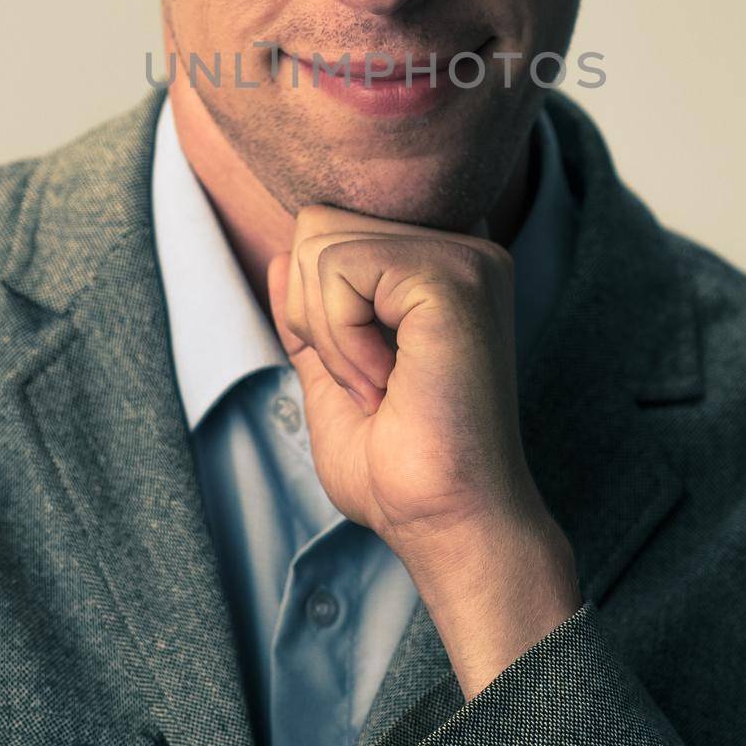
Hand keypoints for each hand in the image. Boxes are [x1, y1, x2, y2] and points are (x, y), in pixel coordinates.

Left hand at [265, 204, 545, 556]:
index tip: (372, 375)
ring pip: (321, 242)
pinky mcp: (452, 276)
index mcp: (442, 266)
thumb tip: (282, 255)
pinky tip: (388, 381)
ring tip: (383, 385)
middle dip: (315, 315)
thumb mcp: (334, 377)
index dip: (318, 306)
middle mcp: (463, 247)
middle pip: (318, 223)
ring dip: (329, 334)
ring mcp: (464, 256)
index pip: (330, 226)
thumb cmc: (400, 468)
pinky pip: (340, 268)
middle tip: (373, 382)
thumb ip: (313, 314)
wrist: (445, 521)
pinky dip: (342, 338)